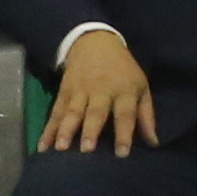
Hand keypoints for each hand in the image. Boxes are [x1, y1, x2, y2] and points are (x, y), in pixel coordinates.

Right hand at [39, 31, 158, 154]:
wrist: (95, 41)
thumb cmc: (123, 70)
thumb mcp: (141, 86)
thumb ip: (146, 115)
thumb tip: (153, 143)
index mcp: (124, 90)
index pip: (125, 114)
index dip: (124, 133)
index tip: (122, 154)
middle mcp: (101, 90)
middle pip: (95, 112)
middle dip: (90, 131)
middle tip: (87, 150)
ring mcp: (80, 90)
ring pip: (72, 112)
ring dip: (65, 130)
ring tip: (60, 148)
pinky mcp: (64, 91)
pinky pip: (56, 112)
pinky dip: (48, 129)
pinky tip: (42, 145)